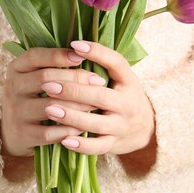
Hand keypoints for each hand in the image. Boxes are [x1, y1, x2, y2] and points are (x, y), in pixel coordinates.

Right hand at [0, 47, 107, 156]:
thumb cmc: (33, 97)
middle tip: (99, 81)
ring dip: (77, 105)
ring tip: (96, 103)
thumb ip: (53, 65)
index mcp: (16, 68)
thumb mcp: (34, 77)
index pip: (34, 56)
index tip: (81, 56)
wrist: (11, 131)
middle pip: (45, 78)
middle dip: (76, 78)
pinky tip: (83, 126)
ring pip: (50, 105)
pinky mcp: (22, 134)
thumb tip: (86, 54)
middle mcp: (12, 88)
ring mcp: (15, 112)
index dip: (57, 55)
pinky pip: (49, 132)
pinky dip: (68, 129)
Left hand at [41, 40, 155, 155]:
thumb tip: (72, 45)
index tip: (74, 45)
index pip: (116, 63)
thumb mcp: (121, 77)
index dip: (97, 53)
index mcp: (129, 81)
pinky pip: (97, 148)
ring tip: (49, 109)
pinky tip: (63, 140)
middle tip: (47, 85)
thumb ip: (102, 63)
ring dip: (71, 117)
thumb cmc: (124, 95)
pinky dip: (81, 145)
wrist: (146, 128)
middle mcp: (127, 103)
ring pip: (96, 123)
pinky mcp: (115, 144)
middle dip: (73, 90)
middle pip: (100, 96)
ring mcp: (121, 126)